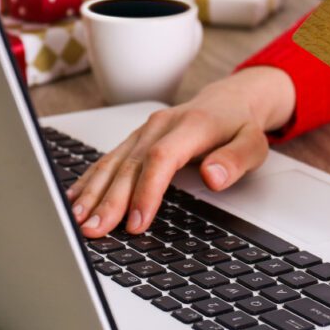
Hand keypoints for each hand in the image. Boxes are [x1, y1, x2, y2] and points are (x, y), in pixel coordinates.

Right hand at [68, 66, 295, 237]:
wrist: (228, 100)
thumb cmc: (239, 126)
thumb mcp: (254, 144)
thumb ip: (235, 161)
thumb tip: (213, 177)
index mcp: (191, 126)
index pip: (161, 158)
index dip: (146, 191)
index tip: (137, 222)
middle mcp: (161, 125)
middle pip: (129, 164)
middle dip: (109, 200)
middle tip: (94, 229)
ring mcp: (144, 130)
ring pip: (113, 162)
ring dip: (93, 191)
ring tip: (76, 218)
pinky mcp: (135, 138)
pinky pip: (109, 158)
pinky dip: (90, 179)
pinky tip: (75, 197)